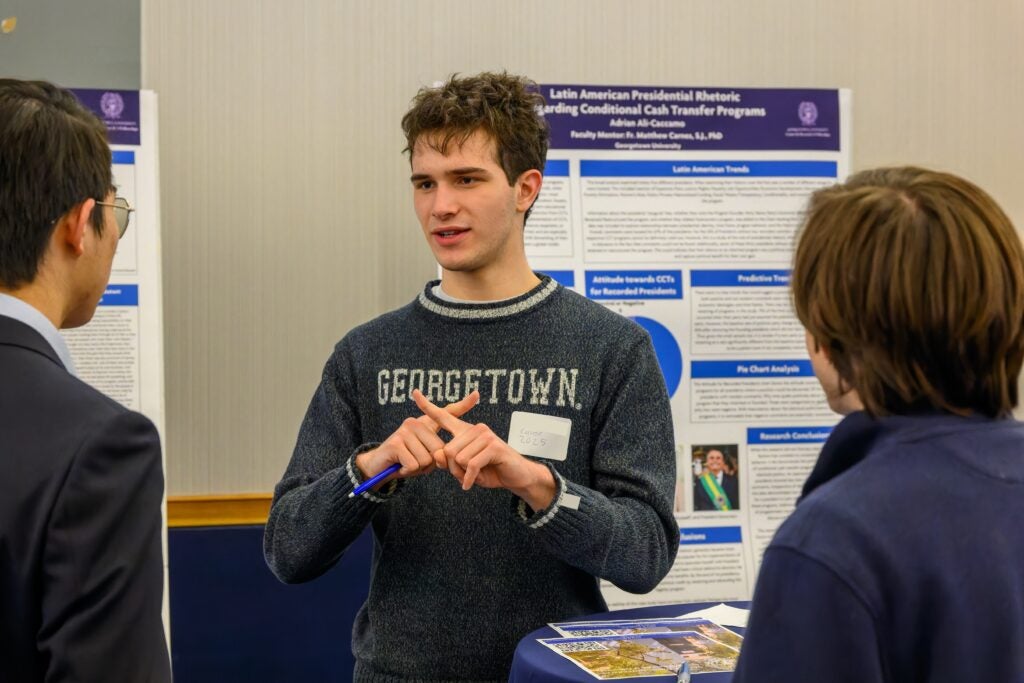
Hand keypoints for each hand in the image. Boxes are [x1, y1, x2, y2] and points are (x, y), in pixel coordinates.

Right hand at [355, 391, 478, 482]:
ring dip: (417, 468)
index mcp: (425, 424)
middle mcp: (415, 422)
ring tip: (407, 463)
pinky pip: (414, 464)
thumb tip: (445, 454)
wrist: (378, 467)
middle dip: (429, 464)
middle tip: (414, 461)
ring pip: (427, 459)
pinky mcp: (396, 443)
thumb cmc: (406, 461)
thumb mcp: (425, 455)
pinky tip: (400, 466)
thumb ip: (438, 453)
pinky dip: (408, 471)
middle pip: (439, 451)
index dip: (463, 405)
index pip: (447, 413)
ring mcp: (404, 431)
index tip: (477, 394)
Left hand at [412, 390, 555, 510]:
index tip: (414, 393)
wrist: (516, 476)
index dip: (427, 406)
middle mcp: (474, 428)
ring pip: (458, 459)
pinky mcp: (493, 446)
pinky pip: (471, 465)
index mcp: (465, 431)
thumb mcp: (463, 469)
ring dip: (463, 474)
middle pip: (448, 451)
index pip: (443, 417)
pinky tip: (471, 484)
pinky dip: (470, 478)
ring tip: (476, 475)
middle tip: (466, 475)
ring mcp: (485, 435)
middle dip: (454, 469)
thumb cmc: (489, 471)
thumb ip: (448, 461)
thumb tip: (438, 455)